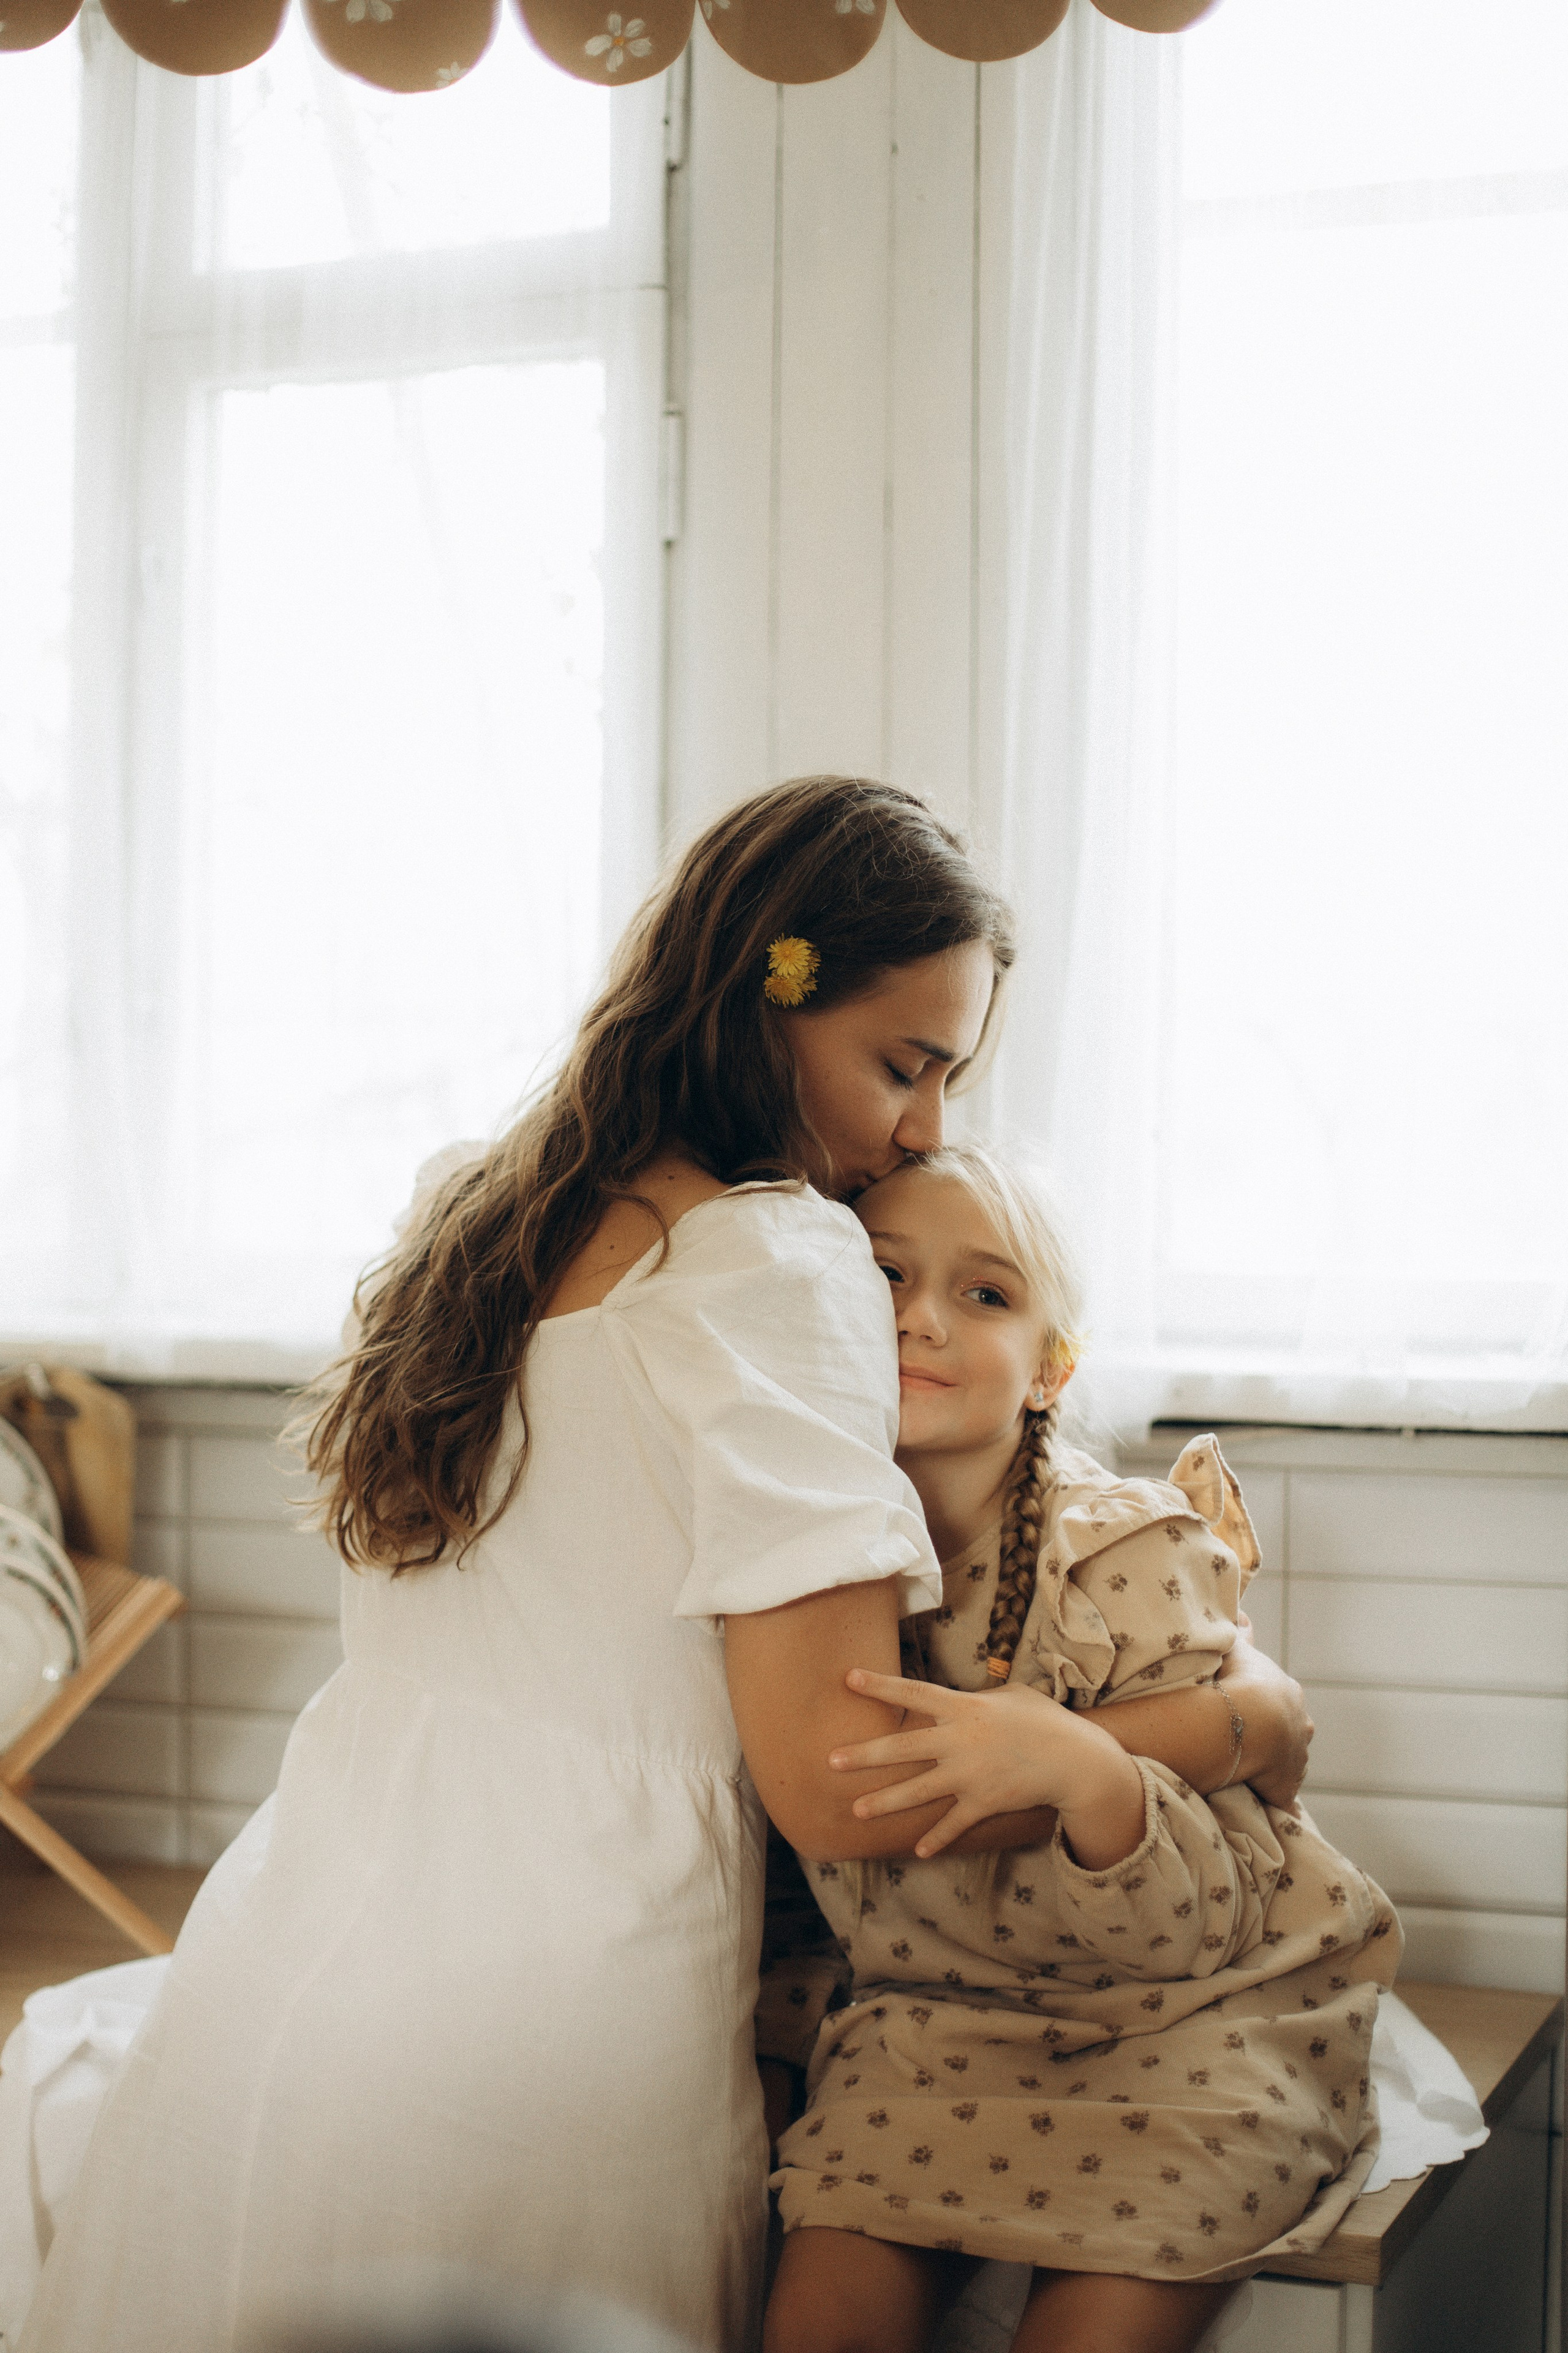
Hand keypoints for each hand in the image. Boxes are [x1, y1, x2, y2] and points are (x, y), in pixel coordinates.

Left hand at [830, 1670, 1099, 1858]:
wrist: (1074, 1761)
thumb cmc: (1044, 1719)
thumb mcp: (1012, 1695)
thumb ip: (980, 1697)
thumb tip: (964, 1700)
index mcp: (964, 1708)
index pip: (913, 1693)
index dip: (880, 1686)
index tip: (848, 1678)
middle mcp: (959, 1741)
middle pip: (902, 1748)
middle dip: (865, 1755)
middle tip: (831, 1760)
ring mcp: (969, 1775)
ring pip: (917, 1791)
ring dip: (885, 1802)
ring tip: (856, 1810)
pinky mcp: (982, 1803)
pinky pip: (953, 1824)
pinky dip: (936, 1838)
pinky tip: (917, 1850)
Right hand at [1219, 1626, 1312, 1810]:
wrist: (1245, 1717)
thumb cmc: (1237, 1680)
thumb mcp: (1236, 1649)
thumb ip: (1239, 1632)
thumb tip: (1241, 1611)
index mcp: (1289, 1692)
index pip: (1282, 1700)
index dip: (1264, 1704)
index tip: (1248, 1710)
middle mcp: (1300, 1724)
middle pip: (1292, 1732)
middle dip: (1276, 1736)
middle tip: (1248, 1741)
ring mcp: (1296, 1757)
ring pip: (1289, 1762)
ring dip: (1274, 1766)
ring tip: (1249, 1770)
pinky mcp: (1285, 1786)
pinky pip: (1281, 1797)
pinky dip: (1275, 1800)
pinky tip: (1266, 1808)